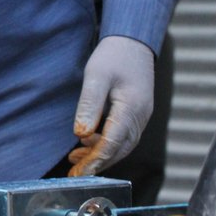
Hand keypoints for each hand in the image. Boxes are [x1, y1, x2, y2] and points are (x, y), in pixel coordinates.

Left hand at [68, 36, 154, 175]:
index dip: (94, 161)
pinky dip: (105, 145)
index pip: (112, 143)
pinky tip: (87, 143)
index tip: (79, 174)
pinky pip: (123, 137)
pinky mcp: (136, 114)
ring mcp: (141, 117)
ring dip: (100, 156)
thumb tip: (80, 134)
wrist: (133, 41)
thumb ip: (89, 106)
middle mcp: (140, 117)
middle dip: (96, 164)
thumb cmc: (114, 55)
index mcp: (131, 109)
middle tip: (74, 174)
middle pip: (119, 150)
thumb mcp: (96, 77)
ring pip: (121, 146)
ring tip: (75, 160)